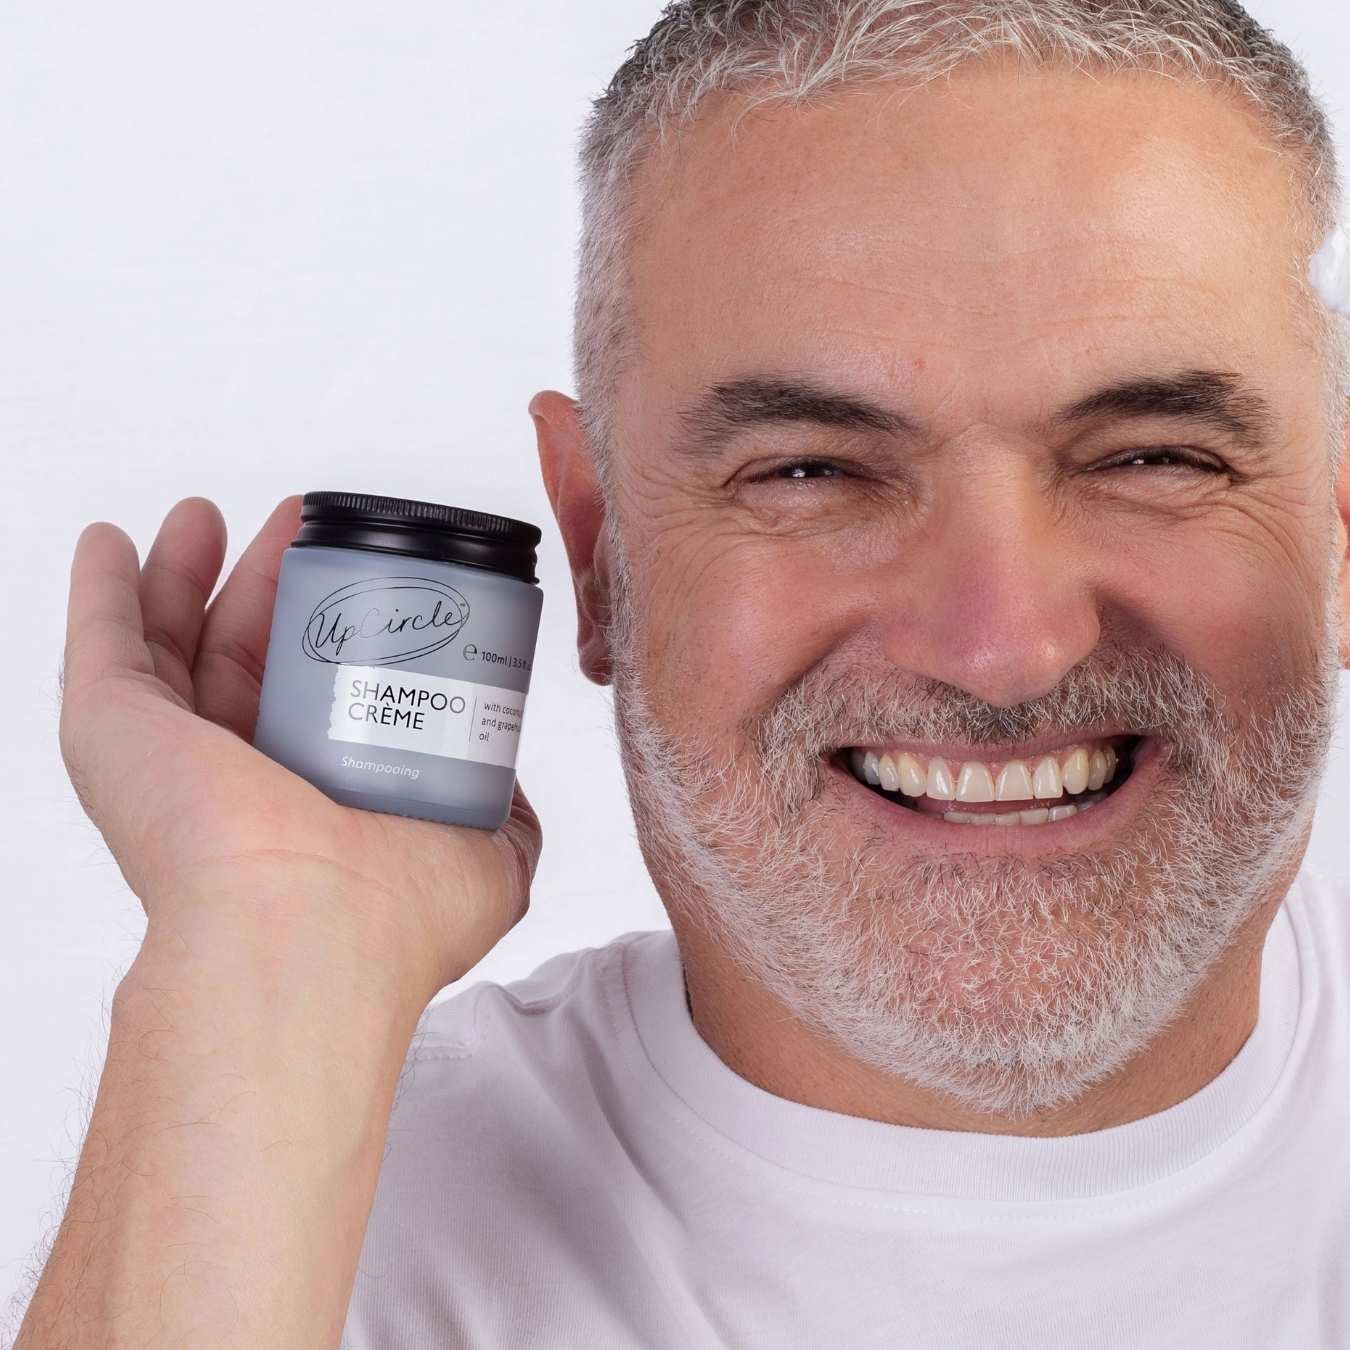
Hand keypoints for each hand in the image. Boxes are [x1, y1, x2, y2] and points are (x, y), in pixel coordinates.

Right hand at [57, 495, 541, 1003]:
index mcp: (318, 800)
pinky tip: (114, 542)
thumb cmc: (401, 915)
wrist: (311, 931)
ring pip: (172, 638)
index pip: (317, 697)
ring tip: (209, 516)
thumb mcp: (493, 855)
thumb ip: (507, 810)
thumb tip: (508, 767)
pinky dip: (102, 588)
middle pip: (245, 652)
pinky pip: (101, 641)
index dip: (332, 627)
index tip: (358, 573)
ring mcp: (173, 756)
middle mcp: (241, 781)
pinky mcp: (114, 732)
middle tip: (294, 522)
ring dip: (187, 570)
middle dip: (264, 580)